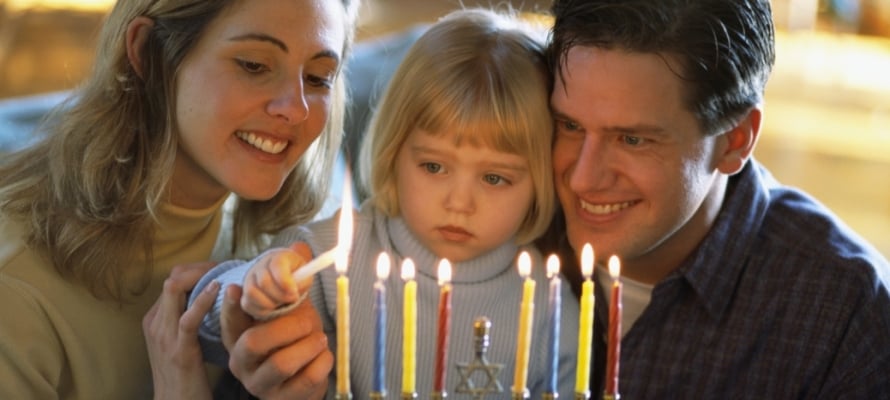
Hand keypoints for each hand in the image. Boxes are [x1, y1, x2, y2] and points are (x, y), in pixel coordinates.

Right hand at [143, 261, 218, 399]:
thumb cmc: (186, 374)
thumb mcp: (183, 340)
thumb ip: (190, 319)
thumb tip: (215, 297)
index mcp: (154, 319)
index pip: (173, 280)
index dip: (198, 269)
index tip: (221, 267)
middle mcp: (154, 323)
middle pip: (173, 278)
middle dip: (201, 267)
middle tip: (226, 265)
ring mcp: (163, 336)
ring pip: (175, 290)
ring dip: (203, 276)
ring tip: (225, 271)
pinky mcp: (178, 350)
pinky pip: (188, 318)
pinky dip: (203, 300)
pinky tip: (218, 290)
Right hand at [221, 244, 332, 398]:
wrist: (305, 381)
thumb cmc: (293, 341)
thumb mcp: (290, 312)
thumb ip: (291, 283)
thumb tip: (300, 245)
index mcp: (239, 338)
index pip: (229, 322)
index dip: (231, 306)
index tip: (236, 287)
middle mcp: (242, 363)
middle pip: (254, 342)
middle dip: (287, 326)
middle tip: (310, 320)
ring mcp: (260, 385)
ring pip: (282, 364)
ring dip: (309, 345)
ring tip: (320, 338)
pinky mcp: (283, 399)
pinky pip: (307, 378)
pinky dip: (323, 362)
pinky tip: (324, 356)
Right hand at [241, 243, 310, 318]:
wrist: (282, 279)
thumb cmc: (297, 278)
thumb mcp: (305, 276)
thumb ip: (303, 280)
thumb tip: (294, 289)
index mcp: (279, 257)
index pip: (277, 265)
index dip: (285, 281)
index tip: (295, 294)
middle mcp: (261, 265)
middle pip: (264, 281)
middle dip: (280, 295)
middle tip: (291, 300)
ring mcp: (250, 277)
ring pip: (252, 292)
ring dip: (269, 303)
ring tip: (281, 303)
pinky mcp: (244, 292)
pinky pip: (247, 303)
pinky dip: (261, 310)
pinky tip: (272, 308)